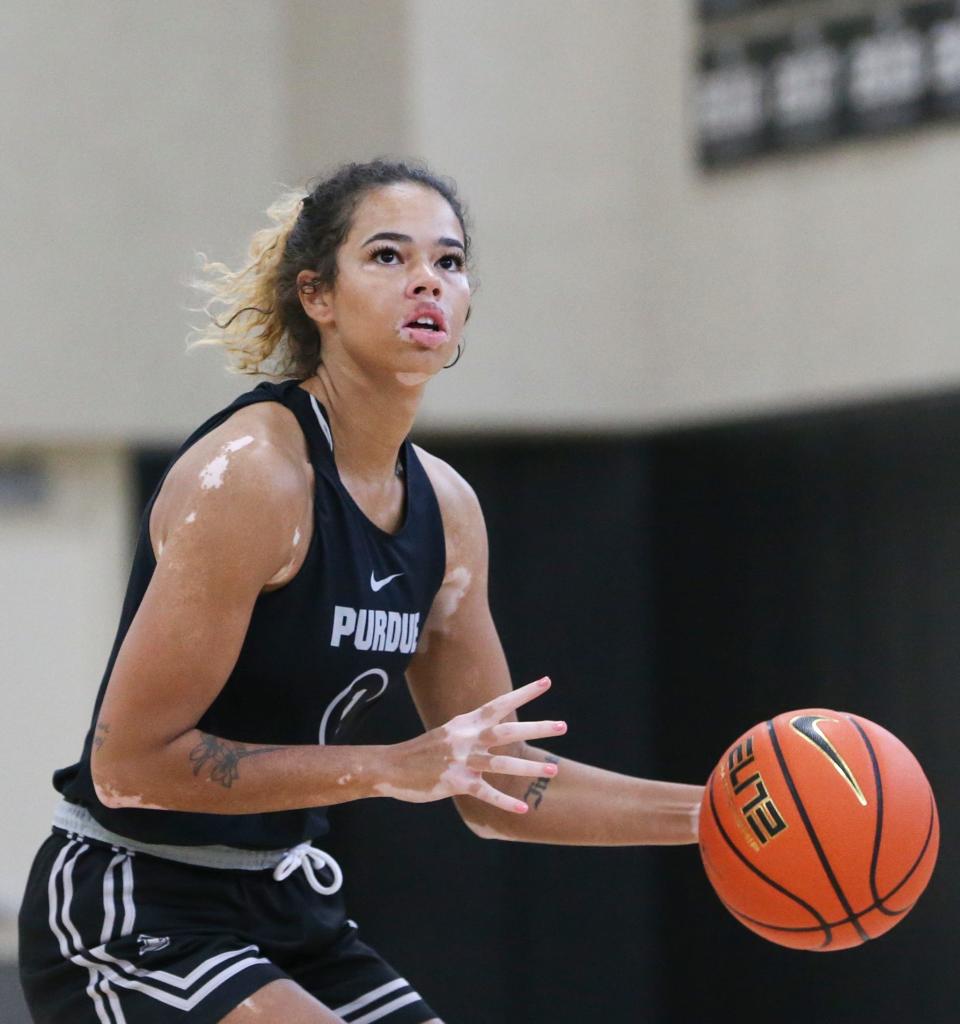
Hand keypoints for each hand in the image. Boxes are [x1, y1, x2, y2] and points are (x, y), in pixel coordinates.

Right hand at [376, 677, 566, 812]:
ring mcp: (461, 761)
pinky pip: (485, 793)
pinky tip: (523, 809)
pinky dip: (505, 802)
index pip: (499, 703)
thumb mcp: (448, 733)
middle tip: (562, 725)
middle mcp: (466, 738)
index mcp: (465, 723)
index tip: (546, 682)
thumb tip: (495, 727)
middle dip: (536, 728)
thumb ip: (472, 731)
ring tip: (552, 768)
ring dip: (529, 767)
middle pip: (507, 731)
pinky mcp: (455, 782)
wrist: (390, 767)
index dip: (523, 693)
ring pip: (501, 763)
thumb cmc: (422, 752)